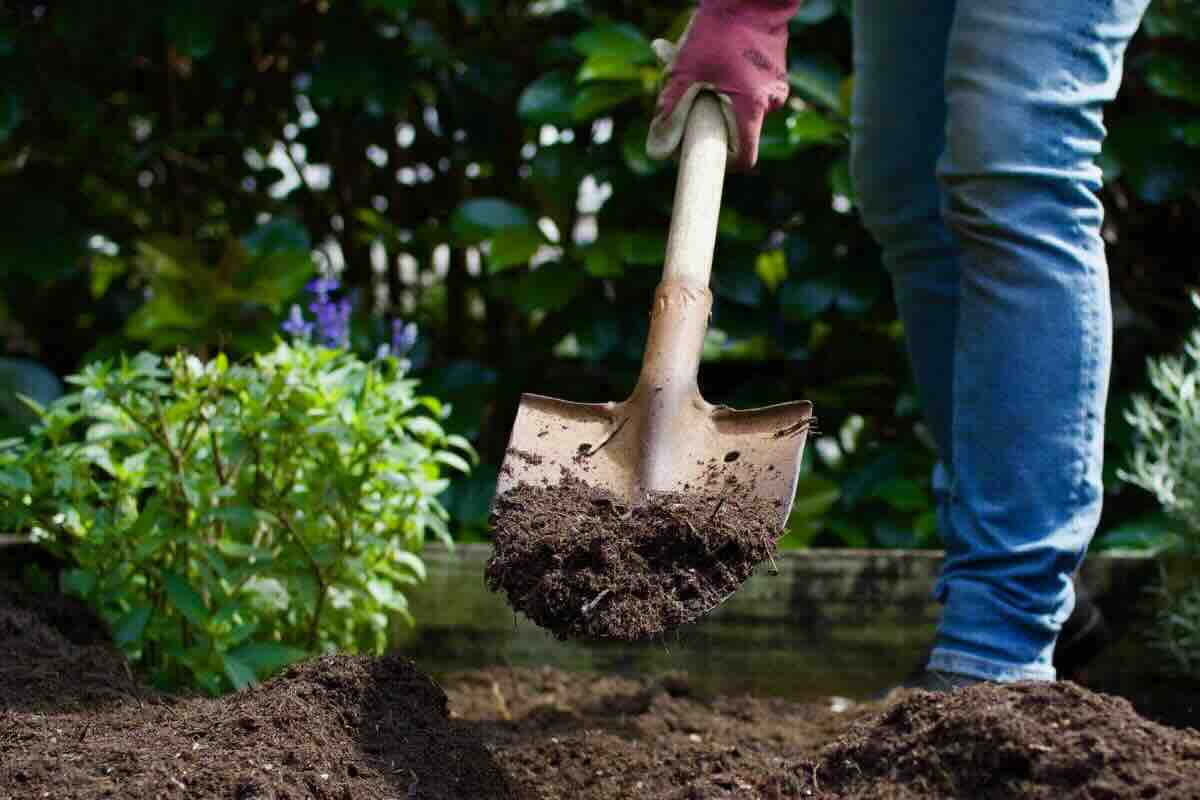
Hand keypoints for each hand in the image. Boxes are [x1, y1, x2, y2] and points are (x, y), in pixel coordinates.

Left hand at [646, 0, 799, 170]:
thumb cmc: (718, 31)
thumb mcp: (683, 75)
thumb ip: (669, 116)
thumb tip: (656, 154)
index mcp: (753, 110)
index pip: (743, 159)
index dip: (717, 162)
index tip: (693, 147)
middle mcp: (770, 101)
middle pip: (732, 127)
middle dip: (700, 113)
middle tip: (674, 89)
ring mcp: (774, 83)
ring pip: (733, 101)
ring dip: (703, 88)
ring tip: (676, 58)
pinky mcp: (772, 66)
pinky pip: (742, 81)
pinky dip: (717, 73)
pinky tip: (694, 50)